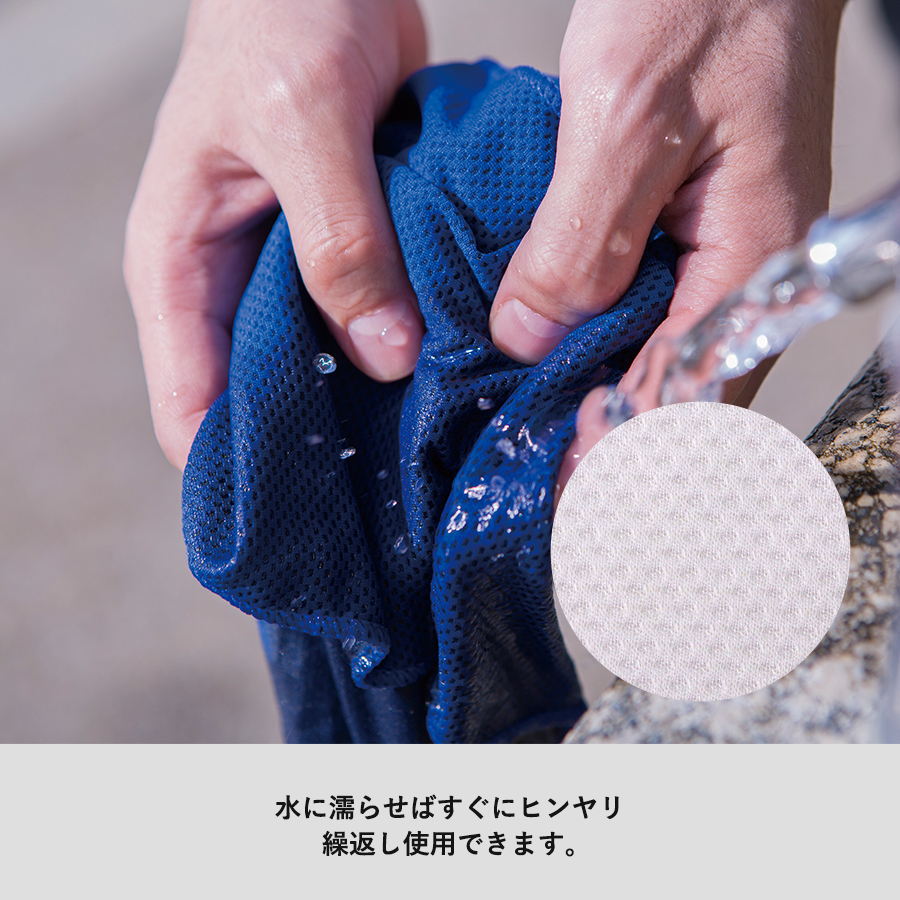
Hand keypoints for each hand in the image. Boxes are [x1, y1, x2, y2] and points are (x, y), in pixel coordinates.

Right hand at [124, 0, 426, 469]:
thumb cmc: (284, 17)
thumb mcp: (303, 122)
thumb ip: (339, 241)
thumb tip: (385, 357)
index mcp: (180, 267)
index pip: (188, 408)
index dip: (236, 471)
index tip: (304, 520)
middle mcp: (230, 286)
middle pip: (260, 403)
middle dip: (316, 449)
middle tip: (386, 496)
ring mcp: (289, 276)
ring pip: (320, 370)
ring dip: (368, 404)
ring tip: (426, 446)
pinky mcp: (343, 257)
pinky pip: (366, 325)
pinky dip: (399, 352)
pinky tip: (448, 377)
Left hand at [486, 0, 844, 489]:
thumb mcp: (626, 115)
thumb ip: (579, 239)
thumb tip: (530, 336)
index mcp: (752, 256)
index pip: (691, 399)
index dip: (623, 457)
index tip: (559, 495)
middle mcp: (744, 271)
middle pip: (680, 398)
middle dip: (609, 446)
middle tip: (536, 486)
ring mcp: (719, 256)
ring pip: (661, 362)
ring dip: (601, 405)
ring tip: (532, 444)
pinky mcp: (688, 236)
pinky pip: (646, 316)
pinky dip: (599, 349)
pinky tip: (549, 363)